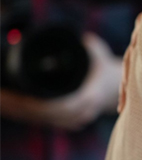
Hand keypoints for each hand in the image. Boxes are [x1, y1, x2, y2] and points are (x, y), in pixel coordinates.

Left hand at [1, 33, 122, 129]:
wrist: (112, 86)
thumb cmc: (103, 67)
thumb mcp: (101, 53)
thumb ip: (91, 46)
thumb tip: (82, 38)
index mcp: (90, 97)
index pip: (60, 106)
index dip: (37, 103)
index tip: (18, 93)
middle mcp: (80, 112)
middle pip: (43, 115)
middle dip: (18, 106)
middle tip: (0, 94)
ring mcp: (71, 119)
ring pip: (39, 119)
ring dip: (17, 111)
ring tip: (1, 98)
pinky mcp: (62, 121)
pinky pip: (39, 119)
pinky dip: (22, 113)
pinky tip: (8, 106)